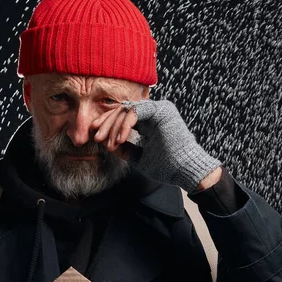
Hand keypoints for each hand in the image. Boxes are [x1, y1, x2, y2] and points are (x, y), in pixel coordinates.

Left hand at [93, 99, 221, 192]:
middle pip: (122, 110)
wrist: (184, 172)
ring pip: (126, 109)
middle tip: (97, 138)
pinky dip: (124, 125)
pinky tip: (120, 140)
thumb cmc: (166, 167)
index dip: (107, 124)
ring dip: (114, 126)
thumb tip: (106, 143)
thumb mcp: (138, 157)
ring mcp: (158, 109)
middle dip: (106, 124)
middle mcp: (154, 112)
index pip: (123, 116)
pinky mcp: (161, 110)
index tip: (96, 136)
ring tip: (109, 143)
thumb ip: (124, 148)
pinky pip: (135, 112)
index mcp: (149, 121)